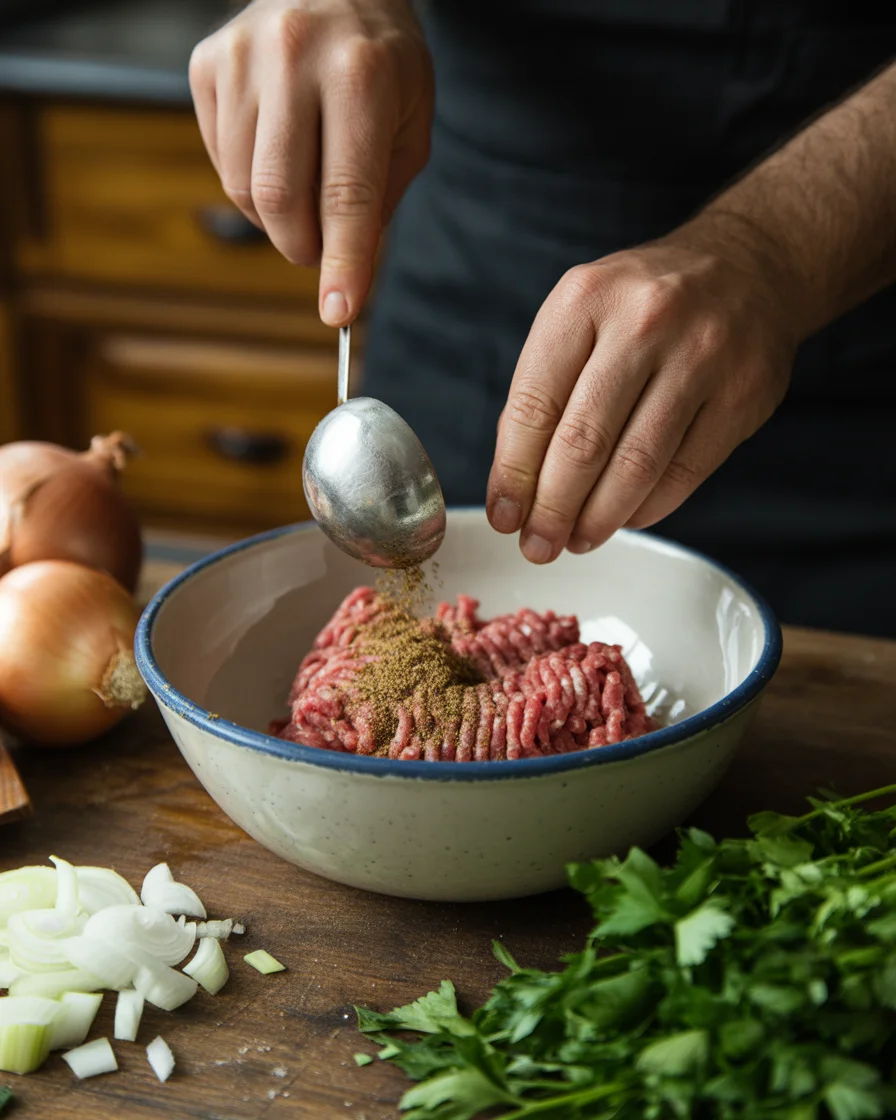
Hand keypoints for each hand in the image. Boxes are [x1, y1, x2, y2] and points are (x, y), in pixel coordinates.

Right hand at [189, 0, 432, 324]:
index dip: (343, 261)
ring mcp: (242, 57)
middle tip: (322, 249)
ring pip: (243, 188)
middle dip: (303, 246)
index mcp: (361, 75)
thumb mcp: (410, 126)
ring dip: (276, 220)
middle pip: (281, 198)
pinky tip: (278, 154)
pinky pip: (221, 161)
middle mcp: (295, 58)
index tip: (339, 313)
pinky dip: (250, 184)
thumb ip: (382, 200)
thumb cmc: (382, 63)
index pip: (347, 193)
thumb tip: (348, 270)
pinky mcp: (207, 63)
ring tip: (305, 192)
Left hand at [486, 228, 798, 561]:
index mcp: (585, 299)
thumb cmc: (643, 304)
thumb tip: (514, 489)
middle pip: (584, 442)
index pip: (535, 405)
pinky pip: (684, 472)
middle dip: (553, 508)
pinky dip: (647, 507)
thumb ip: (544, 391)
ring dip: (599, 518)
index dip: (514, 474)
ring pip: (636, 465)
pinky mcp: (742, 395)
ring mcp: (701, 357)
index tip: (505, 516)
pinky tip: (625, 516)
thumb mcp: (580, 317)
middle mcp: (644, 322)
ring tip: (577, 540)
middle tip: (538, 545)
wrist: (748, 266)